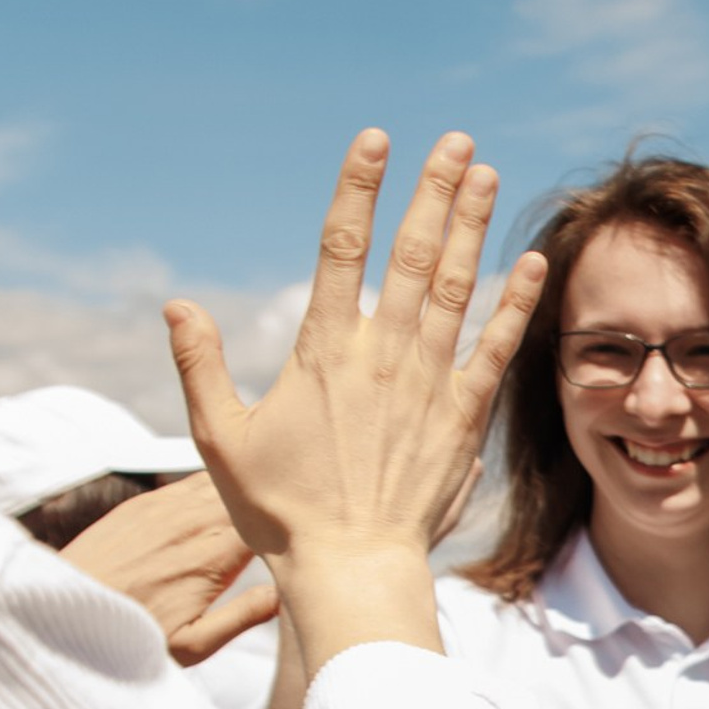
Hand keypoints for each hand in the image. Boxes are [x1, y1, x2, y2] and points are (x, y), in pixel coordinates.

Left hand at [60, 470, 280, 664]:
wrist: (58, 613)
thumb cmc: (131, 636)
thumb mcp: (195, 645)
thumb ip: (245, 616)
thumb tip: (288, 594)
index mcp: (213, 556)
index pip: (269, 520)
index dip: (294, 516)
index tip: (313, 519)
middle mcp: (190, 522)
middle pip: (248, 492)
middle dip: (272, 492)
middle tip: (302, 495)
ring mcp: (164, 507)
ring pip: (220, 481)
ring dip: (243, 485)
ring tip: (267, 489)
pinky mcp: (141, 504)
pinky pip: (188, 482)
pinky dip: (213, 485)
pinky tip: (225, 494)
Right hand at [163, 131, 543, 666]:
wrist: (351, 567)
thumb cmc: (281, 511)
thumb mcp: (221, 438)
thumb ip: (200, 366)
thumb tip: (177, 304)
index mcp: (323, 350)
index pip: (340, 247)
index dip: (358, 188)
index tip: (376, 140)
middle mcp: (382, 355)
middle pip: (412, 253)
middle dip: (435, 191)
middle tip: (457, 141)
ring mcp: (429, 383)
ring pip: (457, 288)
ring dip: (473, 227)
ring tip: (488, 174)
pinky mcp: (464, 418)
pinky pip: (496, 349)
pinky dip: (514, 304)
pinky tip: (531, 263)